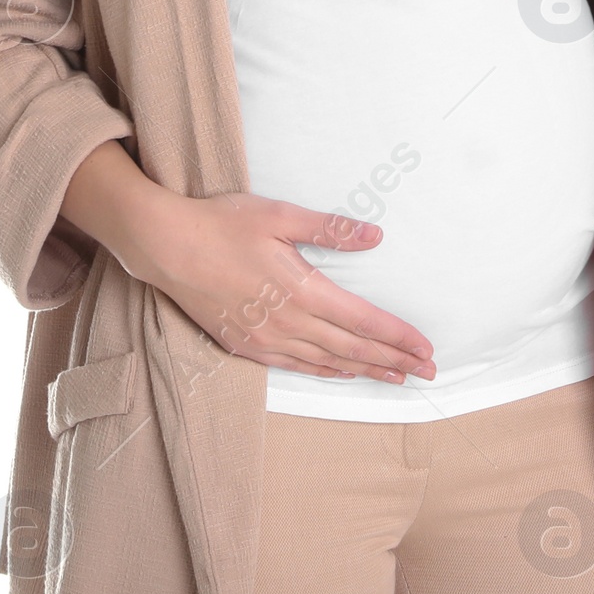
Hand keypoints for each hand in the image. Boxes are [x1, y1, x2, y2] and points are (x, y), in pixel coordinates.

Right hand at [137, 190, 436, 386]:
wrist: (167, 247)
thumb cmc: (223, 223)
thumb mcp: (280, 215)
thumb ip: (330, 229)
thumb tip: (376, 236)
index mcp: (302, 289)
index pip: (364, 321)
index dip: (398, 336)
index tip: (426, 348)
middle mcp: (289, 322)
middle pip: (353, 348)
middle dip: (393, 360)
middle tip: (427, 372)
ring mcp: (266, 338)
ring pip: (327, 361)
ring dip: (365, 369)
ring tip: (395, 378)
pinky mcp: (246, 344)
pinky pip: (295, 365)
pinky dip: (325, 370)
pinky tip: (340, 371)